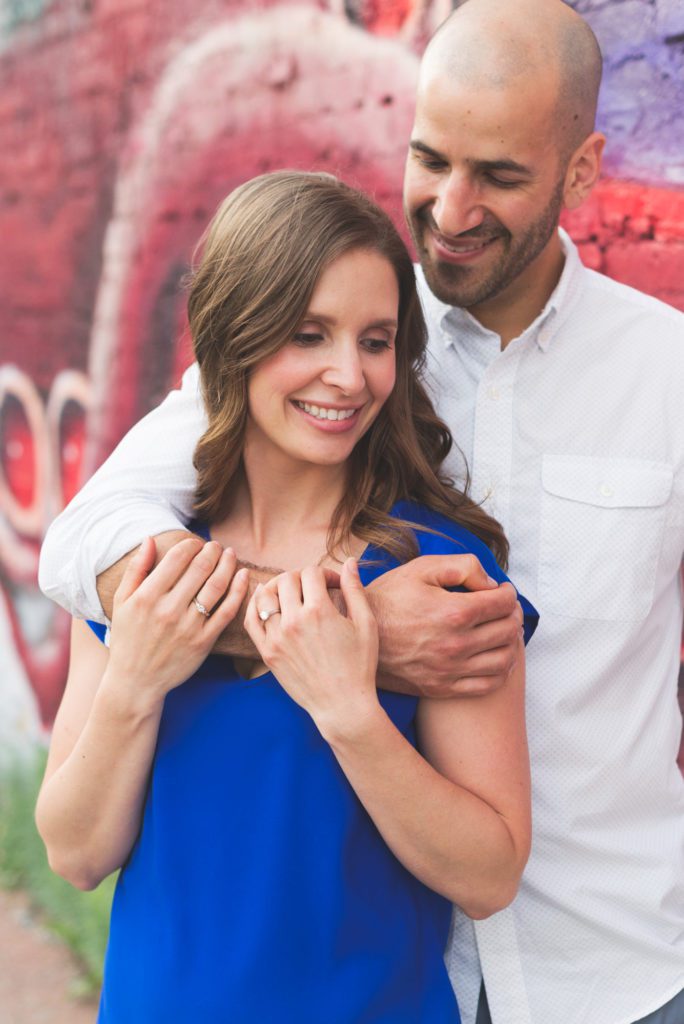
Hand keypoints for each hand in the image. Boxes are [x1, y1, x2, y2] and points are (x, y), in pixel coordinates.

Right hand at [106, 536, 249, 701]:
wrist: (136, 682)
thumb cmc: (128, 639)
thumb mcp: (122, 602)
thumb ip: (136, 569)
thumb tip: (150, 539)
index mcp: (147, 597)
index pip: (177, 559)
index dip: (191, 545)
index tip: (196, 543)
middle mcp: (168, 610)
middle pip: (200, 568)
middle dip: (212, 551)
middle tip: (217, 545)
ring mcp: (188, 626)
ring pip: (216, 586)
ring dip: (227, 564)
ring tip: (230, 554)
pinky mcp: (204, 642)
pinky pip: (226, 611)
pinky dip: (238, 590)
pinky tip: (242, 575)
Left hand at [244, 560, 379, 740]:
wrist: (342, 705)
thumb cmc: (359, 665)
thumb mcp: (365, 624)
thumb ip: (354, 590)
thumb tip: (350, 562)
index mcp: (319, 611)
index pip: (311, 573)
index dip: (325, 573)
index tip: (333, 585)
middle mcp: (293, 621)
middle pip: (286, 579)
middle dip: (301, 578)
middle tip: (312, 588)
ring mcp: (276, 638)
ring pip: (265, 596)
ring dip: (277, 587)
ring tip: (290, 593)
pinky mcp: (267, 653)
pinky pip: (251, 620)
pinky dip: (254, 605)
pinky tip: (264, 600)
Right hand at [366, 554, 522, 698]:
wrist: (356, 636)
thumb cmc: (388, 598)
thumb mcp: (421, 568)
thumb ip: (462, 567)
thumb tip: (491, 584)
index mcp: (453, 612)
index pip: (503, 603)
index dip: (508, 593)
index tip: (502, 591)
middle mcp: (456, 644)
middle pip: (507, 630)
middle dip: (512, 614)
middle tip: (505, 608)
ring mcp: (450, 669)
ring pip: (503, 659)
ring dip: (511, 642)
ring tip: (503, 631)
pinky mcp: (443, 687)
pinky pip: (487, 684)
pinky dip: (501, 670)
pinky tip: (494, 656)